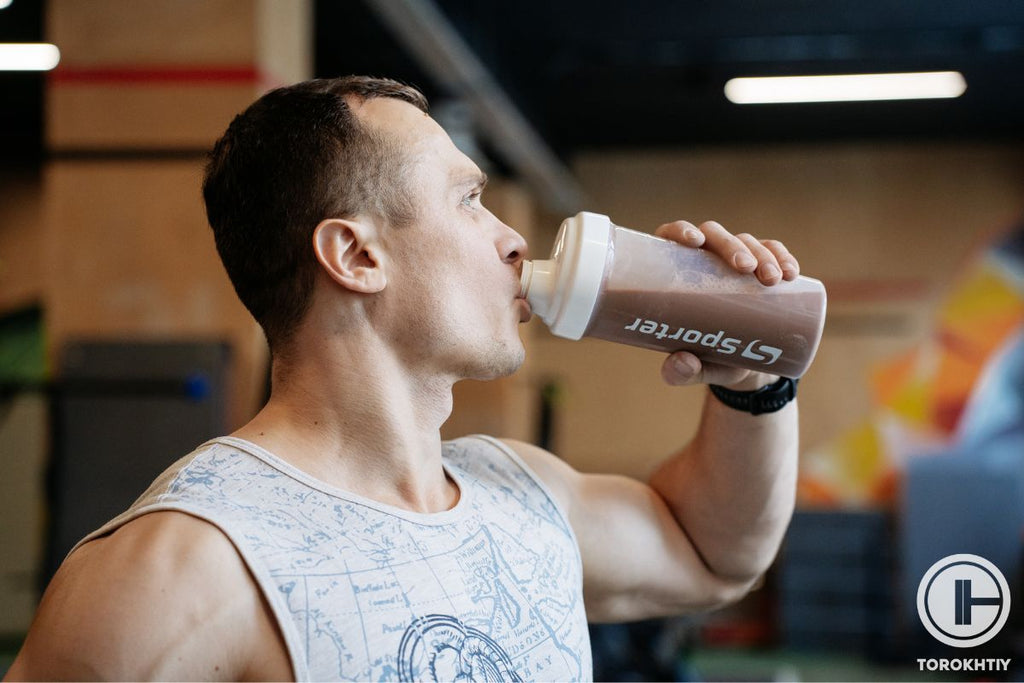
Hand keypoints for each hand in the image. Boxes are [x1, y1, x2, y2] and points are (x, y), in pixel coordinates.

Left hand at [653, 220, 800, 389]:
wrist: (748, 364)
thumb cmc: (711, 356)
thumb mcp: (696, 367)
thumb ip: (681, 371)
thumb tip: (680, 364)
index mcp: (679, 271)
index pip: (672, 237)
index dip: (681, 230)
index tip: (694, 242)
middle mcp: (707, 257)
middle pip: (716, 235)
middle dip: (733, 246)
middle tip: (746, 268)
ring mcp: (737, 260)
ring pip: (748, 242)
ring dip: (763, 254)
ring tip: (773, 279)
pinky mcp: (764, 268)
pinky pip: (775, 252)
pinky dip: (784, 257)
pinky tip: (791, 272)